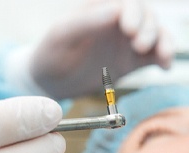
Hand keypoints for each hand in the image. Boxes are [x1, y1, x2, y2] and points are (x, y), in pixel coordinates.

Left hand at [30, 0, 173, 98]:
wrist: (50, 82)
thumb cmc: (50, 54)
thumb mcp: (62, 36)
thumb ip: (86, 22)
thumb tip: (116, 10)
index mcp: (98, 9)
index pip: (125, 3)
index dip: (133, 13)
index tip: (129, 29)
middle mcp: (116, 22)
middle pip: (145, 16)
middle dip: (148, 28)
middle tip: (139, 46)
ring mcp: (125, 42)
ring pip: (154, 34)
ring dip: (162, 42)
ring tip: (161, 56)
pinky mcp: (130, 61)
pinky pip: (153, 56)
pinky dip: (163, 58)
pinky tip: (164, 66)